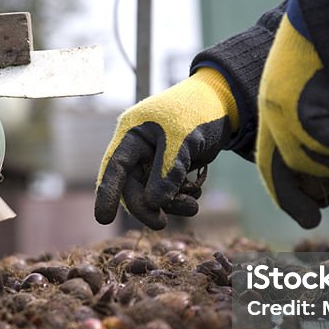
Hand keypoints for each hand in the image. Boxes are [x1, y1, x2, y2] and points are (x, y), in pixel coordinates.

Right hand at [95, 68, 237, 229]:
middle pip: (132, 186)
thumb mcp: (183, 139)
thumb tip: (152, 204)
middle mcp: (138, 148)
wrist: (224, 104)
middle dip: (146, 206)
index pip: (114, 166)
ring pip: (151, 193)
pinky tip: (194, 195)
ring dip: (168, 204)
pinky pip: (167, 191)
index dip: (107, 193)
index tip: (104, 219)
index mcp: (132, 133)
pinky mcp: (170, 168)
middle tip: (161, 224)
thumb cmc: (198, 112)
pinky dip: (179, 198)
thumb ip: (167, 172)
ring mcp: (154, 159)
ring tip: (192, 207)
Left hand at [257, 0, 328, 227]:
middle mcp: (273, 108)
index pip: (272, 158)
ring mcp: (283, 107)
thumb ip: (327, 120)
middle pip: (282, 170)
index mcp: (277, 104)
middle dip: (297, 200)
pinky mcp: (301, 103)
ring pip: (310, 160)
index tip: (303, 215)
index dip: (285, 191)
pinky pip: (326, 144)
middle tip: (315, 220)